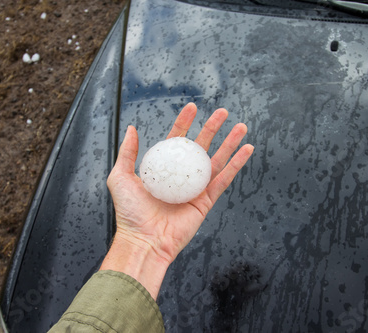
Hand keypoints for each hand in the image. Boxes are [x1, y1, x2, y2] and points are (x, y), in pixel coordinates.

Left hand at [100, 103, 253, 298]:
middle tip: (223, 111)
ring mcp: (195, 189)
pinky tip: (246, 150)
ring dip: (230, 143)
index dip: (185, 123)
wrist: (143, 240)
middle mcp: (180, 176)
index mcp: (162, 169)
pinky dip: (236, 165)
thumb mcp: (121, 177)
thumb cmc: (129, 212)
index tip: (192, 107)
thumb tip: (132, 128)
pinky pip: (224, 180)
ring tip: (241, 126)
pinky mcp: (206, 202)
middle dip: (212, 128)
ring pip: (216, 161)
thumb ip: (127, 153)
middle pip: (200, 147)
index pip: (176, 140)